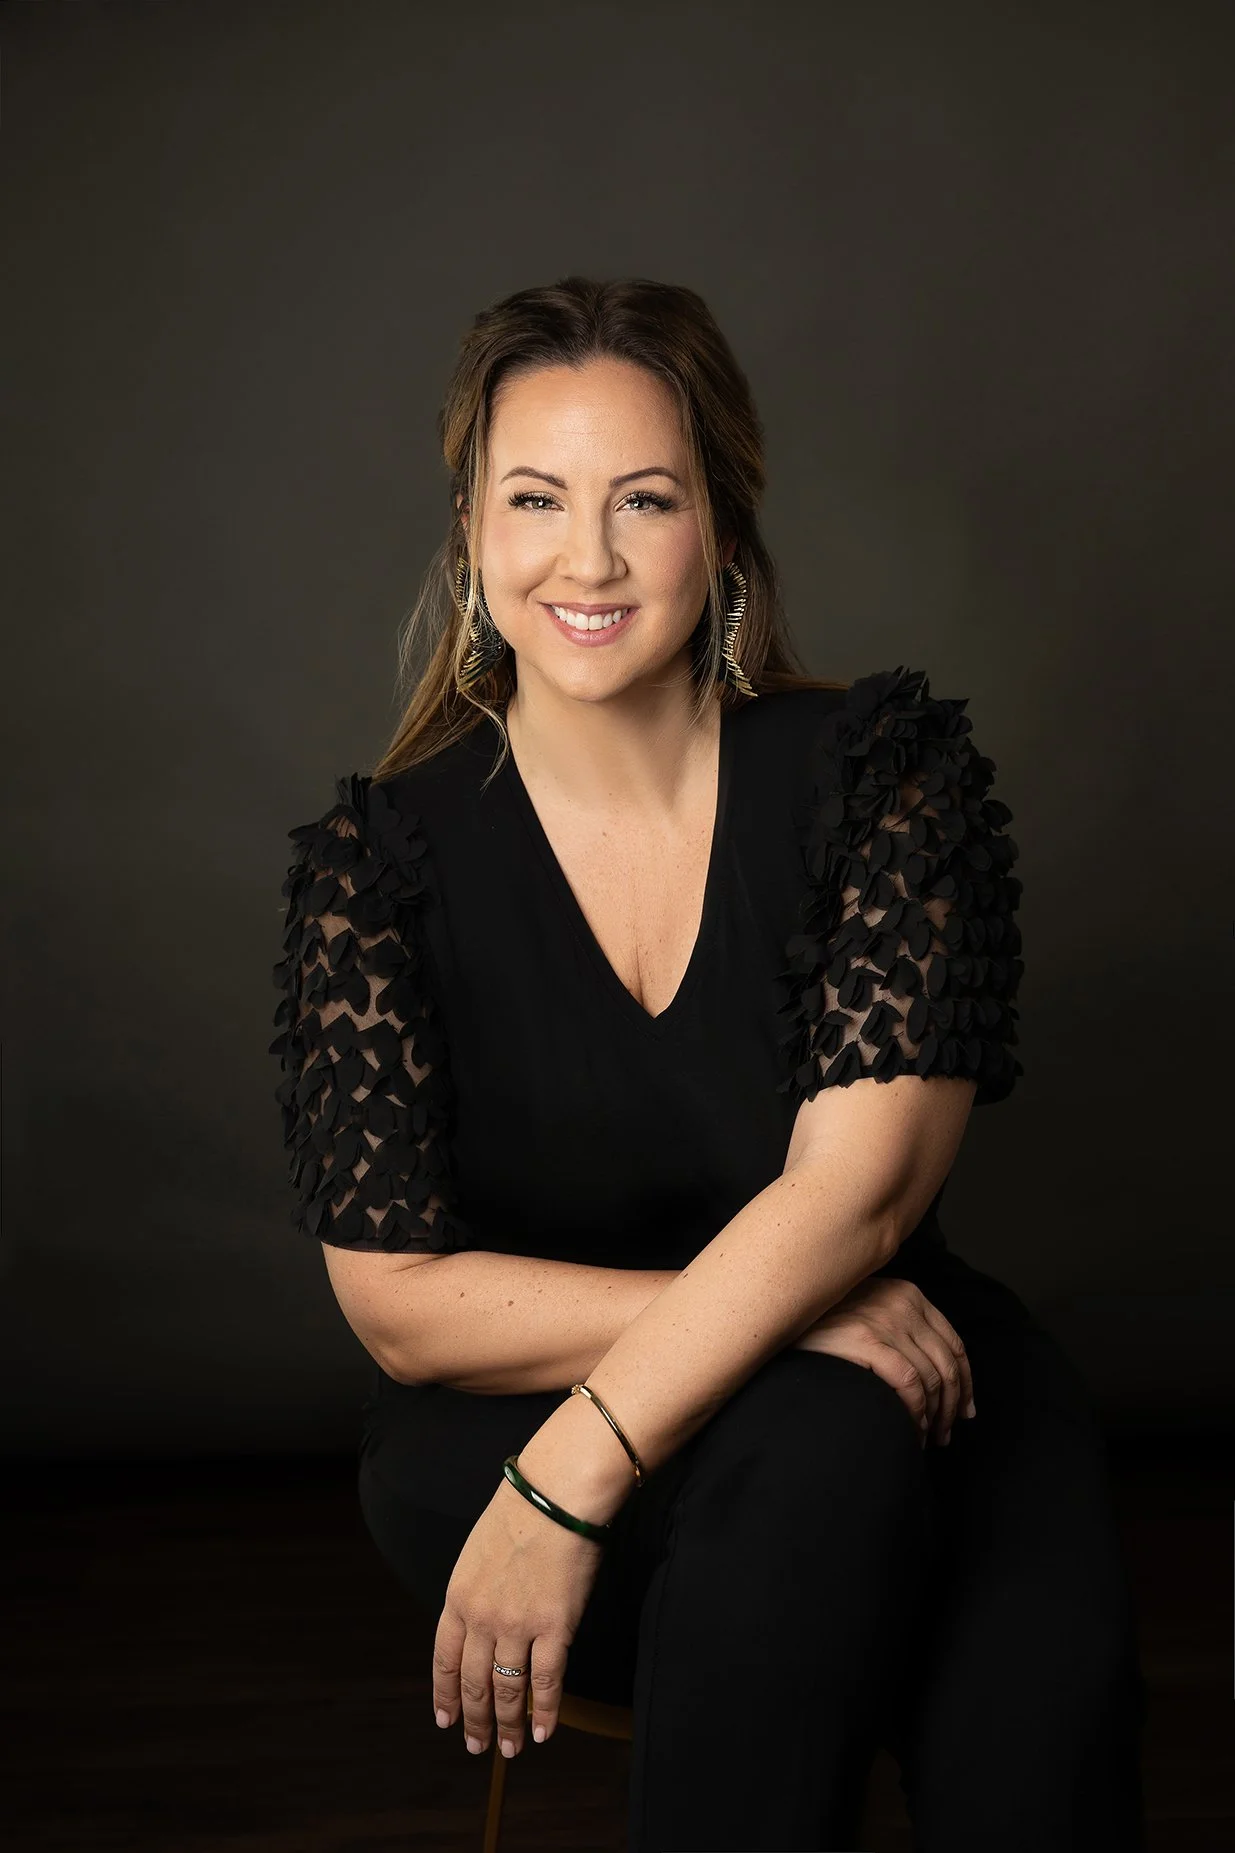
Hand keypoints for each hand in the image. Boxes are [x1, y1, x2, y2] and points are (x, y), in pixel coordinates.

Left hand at [432, 1468, 606, 1759]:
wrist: (555, 1494)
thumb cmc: (522, 1511)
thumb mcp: (478, 1551)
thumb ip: (476, 1590)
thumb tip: (482, 1621)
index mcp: (458, 1596)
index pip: (444, 1659)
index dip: (445, 1695)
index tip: (446, 1720)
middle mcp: (481, 1618)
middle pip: (472, 1682)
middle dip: (475, 1720)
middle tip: (478, 1746)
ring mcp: (517, 1626)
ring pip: (507, 1690)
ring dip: (508, 1725)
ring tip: (511, 1749)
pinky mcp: (554, 1628)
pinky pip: (546, 1682)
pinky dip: (544, 1712)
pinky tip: (543, 1732)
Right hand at [791, 1276, 974, 1445]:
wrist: (783, 1320)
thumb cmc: (826, 1326)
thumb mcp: (872, 1313)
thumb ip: (903, 1331)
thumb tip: (941, 1379)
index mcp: (908, 1294)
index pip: (953, 1343)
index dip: (966, 1382)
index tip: (965, 1411)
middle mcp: (902, 1303)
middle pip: (947, 1364)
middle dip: (952, 1406)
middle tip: (945, 1434)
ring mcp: (883, 1320)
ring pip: (932, 1378)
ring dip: (934, 1416)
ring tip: (925, 1438)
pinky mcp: (865, 1340)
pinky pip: (909, 1383)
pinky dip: (915, 1411)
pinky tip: (910, 1429)